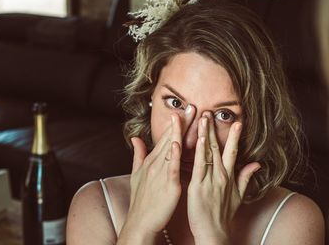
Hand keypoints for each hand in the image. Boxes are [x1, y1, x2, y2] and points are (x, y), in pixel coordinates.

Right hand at [120, 114, 182, 240]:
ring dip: (181, 131)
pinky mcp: (168, 185)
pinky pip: (172, 167)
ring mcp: (161, 173)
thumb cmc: (141, 200)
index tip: (185, 109)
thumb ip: (138, 154)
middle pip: (171, 138)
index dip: (176, 123)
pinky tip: (179, 144)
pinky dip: (175, 155)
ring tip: (190, 117)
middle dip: (182, 121)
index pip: (166, 137)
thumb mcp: (136, 174)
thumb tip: (135, 138)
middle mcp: (156, 163)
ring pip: (173, 148)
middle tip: (192, 105)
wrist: (140, 223)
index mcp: (152, 161)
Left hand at [187, 113, 260, 243]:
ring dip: (207, 134)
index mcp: (229, 176)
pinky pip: (199, 165)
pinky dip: (200, 151)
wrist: (214, 232)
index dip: (235, 136)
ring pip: (209, 152)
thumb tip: (257, 163)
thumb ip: (246, 177)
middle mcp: (221, 175)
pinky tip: (200, 139)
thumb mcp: (239, 195)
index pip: (233, 151)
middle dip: (215, 129)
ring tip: (204, 118)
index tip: (237, 121)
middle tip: (211, 112)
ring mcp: (210, 180)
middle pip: (219, 147)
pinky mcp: (198, 186)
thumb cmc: (223, 215)